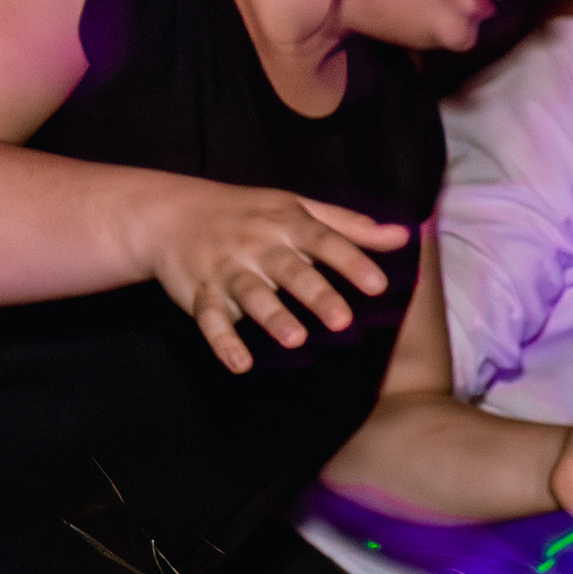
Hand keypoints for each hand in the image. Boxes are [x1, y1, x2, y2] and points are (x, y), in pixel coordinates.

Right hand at [130, 174, 407, 374]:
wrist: (169, 214)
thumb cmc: (249, 215)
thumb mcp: (297, 210)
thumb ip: (350, 226)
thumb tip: (403, 236)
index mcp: (285, 225)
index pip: (323, 240)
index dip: (350, 261)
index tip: (379, 285)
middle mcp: (256, 247)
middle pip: (289, 271)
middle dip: (315, 294)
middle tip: (342, 321)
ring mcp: (226, 270)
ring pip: (251, 294)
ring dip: (272, 317)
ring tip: (295, 340)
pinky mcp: (200, 293)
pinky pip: (210, 318)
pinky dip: (222, 341)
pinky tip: (240, 363)